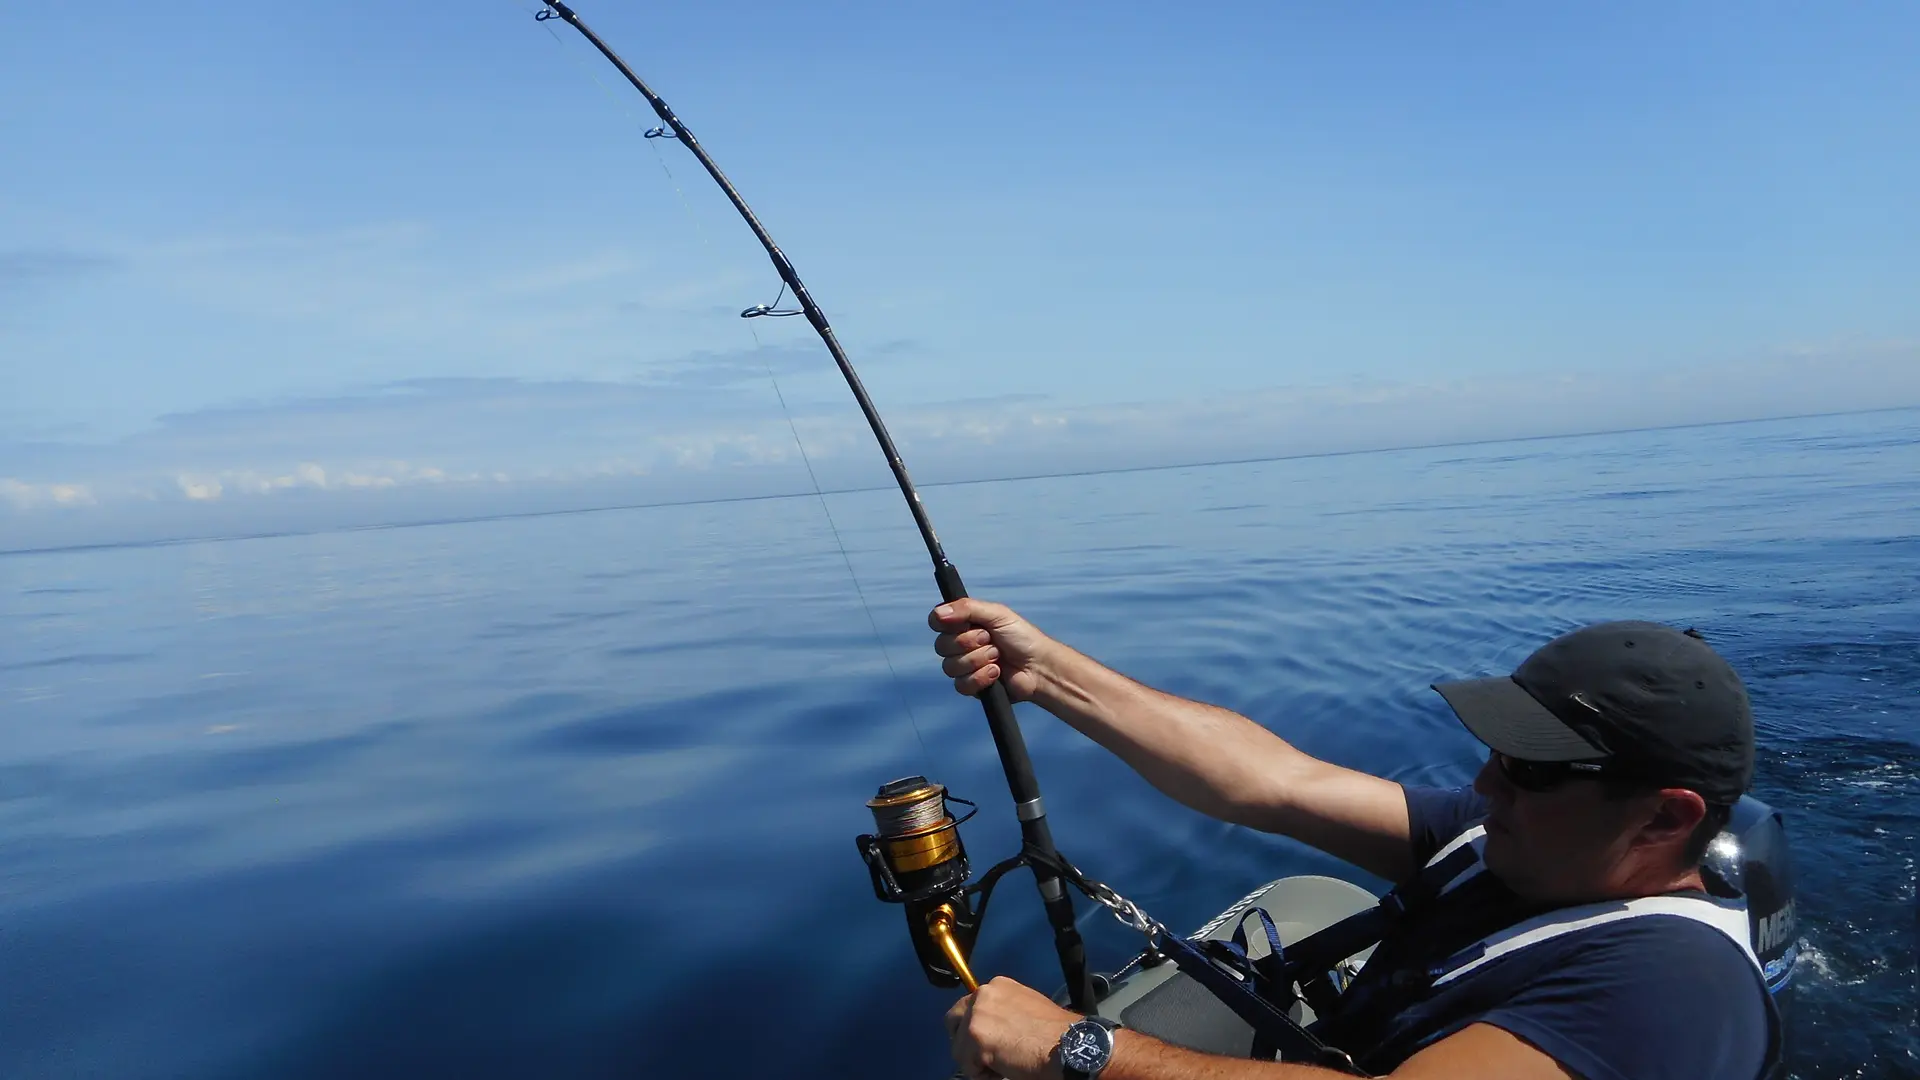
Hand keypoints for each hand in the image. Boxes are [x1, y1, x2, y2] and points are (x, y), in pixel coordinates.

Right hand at [930, 599, 1052, 701]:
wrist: (1039, 666)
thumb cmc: (1022, 637)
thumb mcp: (997, 614)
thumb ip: (967, 608)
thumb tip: (938, 613)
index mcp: (964, 623)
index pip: (936, 621)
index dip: (945, 624)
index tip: (963, 623)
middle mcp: (960, 644)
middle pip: (941, 646)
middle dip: (969, 643)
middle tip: (990, 640)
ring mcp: (965, 666)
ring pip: (950, 667)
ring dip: (978, 660)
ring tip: (998, 657)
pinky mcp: (972, 686)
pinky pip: (961, 685)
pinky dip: (981, 677)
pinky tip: (997, 673)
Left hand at [945, 976, 1077, 1079]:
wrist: (1066, 1045)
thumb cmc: (1055, 1033)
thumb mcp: (1027, 1008)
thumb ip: (1005, 1012)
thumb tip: (995, 1028)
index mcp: (997, 986)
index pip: (971, 1006)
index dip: (976, 1027)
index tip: (989, 1042)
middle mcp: (983, 994)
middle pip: (953, 1020)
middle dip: (964, 1040)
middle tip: (982, 1057)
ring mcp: (977, 1014)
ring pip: (958, 1047)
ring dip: (976, 1062)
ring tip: (1001, 1067)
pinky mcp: (975, 1036)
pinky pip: (966, 1065)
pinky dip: (982, 1075)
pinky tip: (1002, 1072)